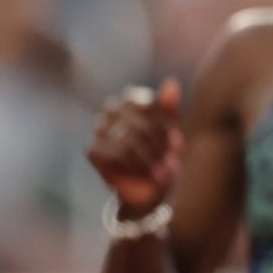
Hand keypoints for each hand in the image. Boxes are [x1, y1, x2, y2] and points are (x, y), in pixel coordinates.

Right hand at [87, 77, 183, 213]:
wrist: (152, 190)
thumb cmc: (165, 156)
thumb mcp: (174, 133)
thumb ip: (171, 109)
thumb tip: (171, 82)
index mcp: (133, 100)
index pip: (149, 104)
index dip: (166, 126)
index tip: (179, 144)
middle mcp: (112, 109)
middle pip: (140, 122)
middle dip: (159, 146)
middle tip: (173, 162)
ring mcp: (99, 128)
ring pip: (129, 139)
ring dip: (150, 159)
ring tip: (163, 173)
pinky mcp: (92, 149)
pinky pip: (116, 154)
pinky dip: (136, 168)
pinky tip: (145, 176)